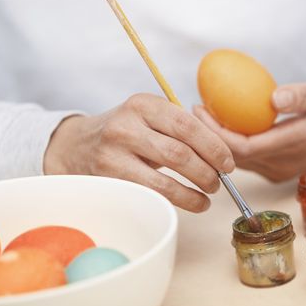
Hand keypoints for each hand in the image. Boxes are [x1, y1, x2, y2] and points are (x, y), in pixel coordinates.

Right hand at [44, 93, 234, 211]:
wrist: (77, 145)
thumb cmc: (126, 131)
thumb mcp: (148, 116)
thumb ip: (179, 128)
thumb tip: (221, 153)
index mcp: (144, 104)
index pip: (187, 125)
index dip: (214, 146)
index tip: (229, 163)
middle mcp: (127, 125)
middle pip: (180, 152)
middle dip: (208, 171)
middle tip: (220, 181)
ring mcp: (115, 153)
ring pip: (166, 178)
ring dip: (195, 189)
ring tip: (209, 194)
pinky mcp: (110, 179)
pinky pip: (152, 193)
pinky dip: (180, 200)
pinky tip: (193, 201)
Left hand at [194, 74, 305, 181]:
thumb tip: (274, 98)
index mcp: (297, 143)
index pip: (246, 148)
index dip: (217, 133)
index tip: (200, 110)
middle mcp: (286, 163)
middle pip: (237, 158)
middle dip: (210, 137)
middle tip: (195, 109)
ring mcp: (283, 169)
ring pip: (241, 162)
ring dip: (219, 142)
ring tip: (205, 115)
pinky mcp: (281, 169)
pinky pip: (250, 160)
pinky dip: (232, 144)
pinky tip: (227, 124)